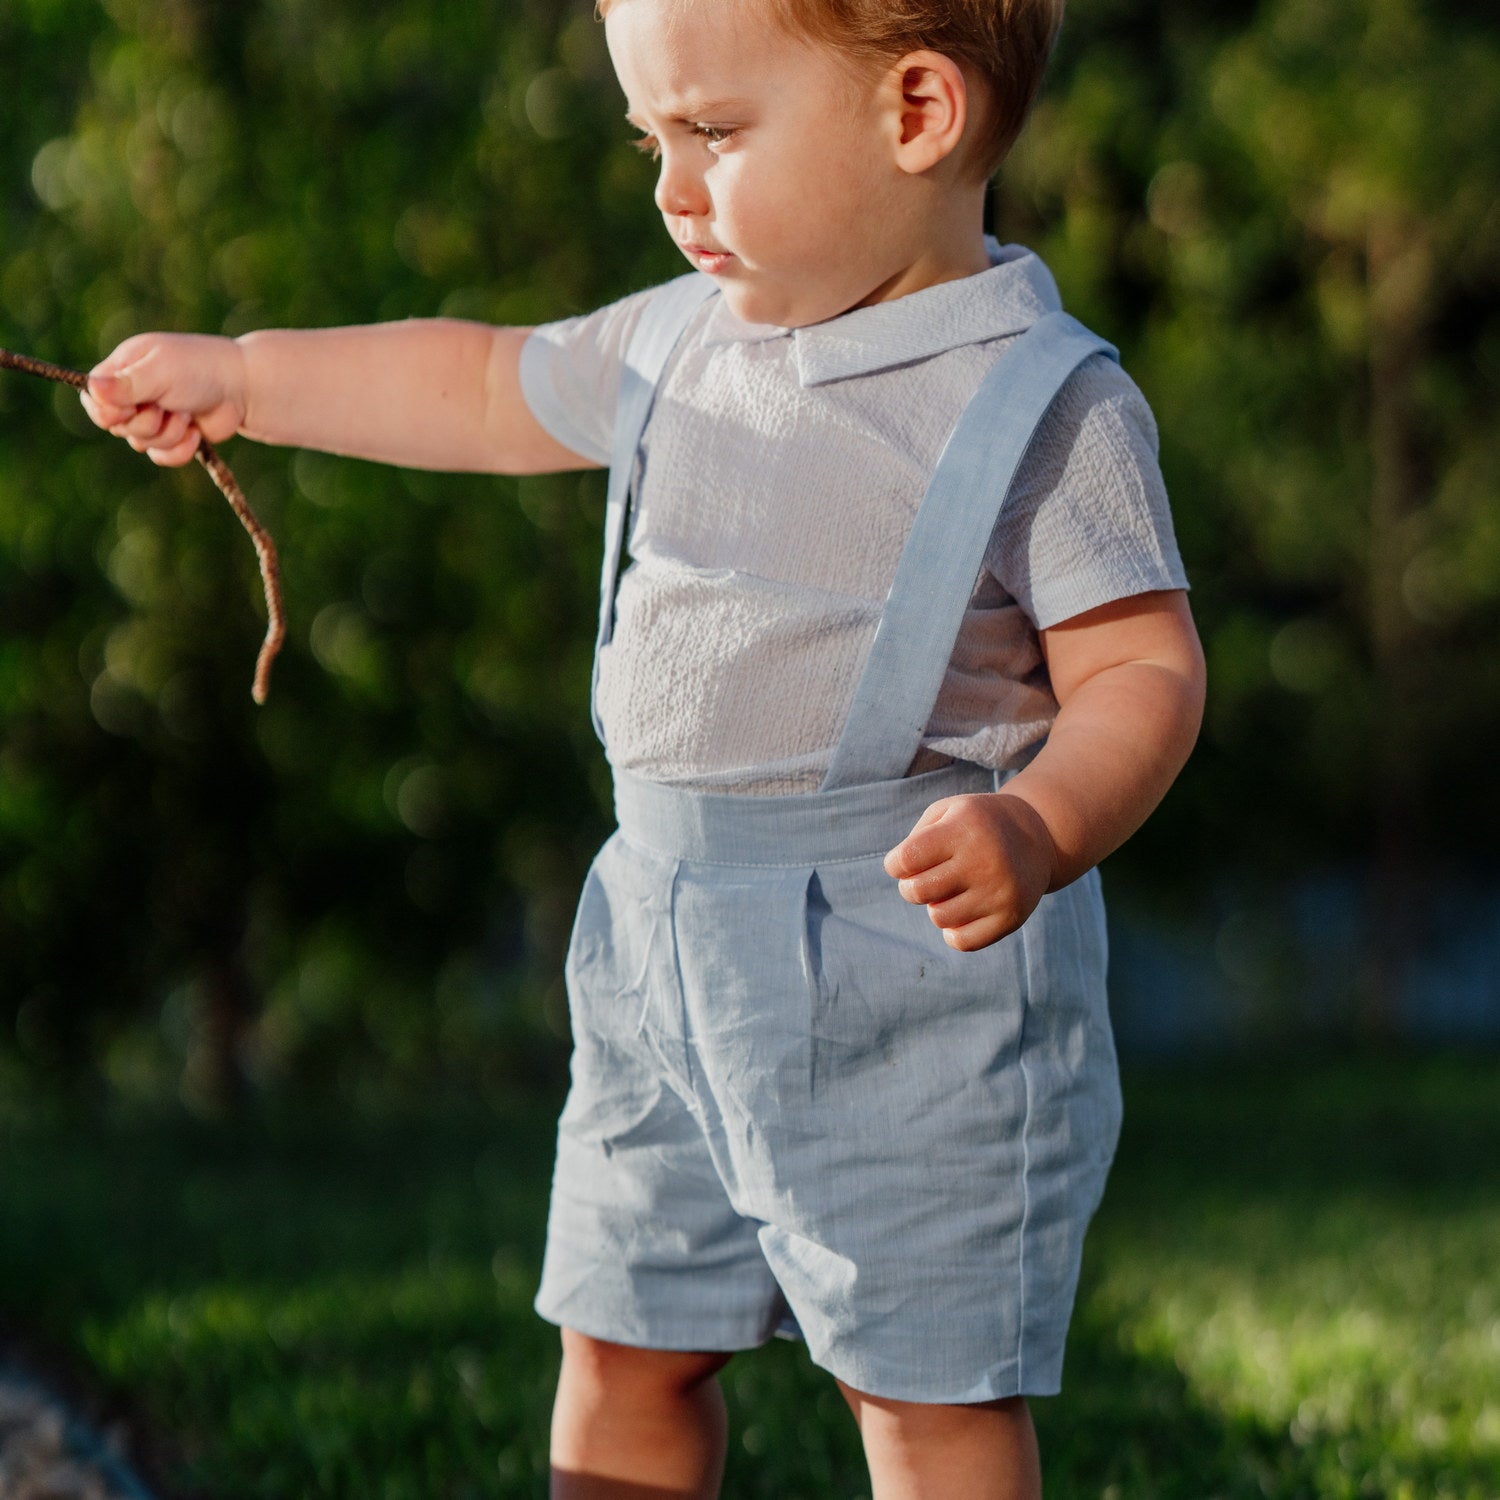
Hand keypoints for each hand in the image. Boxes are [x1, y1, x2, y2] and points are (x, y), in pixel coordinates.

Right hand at [80, 332, 247, 465]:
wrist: (244, 387)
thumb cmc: (200, 369)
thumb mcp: (160, 372)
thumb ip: (126, 384)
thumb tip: (90, 389)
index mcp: (123, 370)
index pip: (93, 399)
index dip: (105, 412)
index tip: (126, 410)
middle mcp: (134, 393)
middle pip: (116, 426)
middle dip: (144, 423)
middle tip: (166, 407)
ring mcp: (154, 416)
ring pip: (140, 443)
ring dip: (167, 434)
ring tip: (186, 414)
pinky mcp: (174, 437)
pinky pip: (161, 457)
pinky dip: (178, 450)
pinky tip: (195, 434)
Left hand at [883, 792, 1057, 951]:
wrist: (1037, 838)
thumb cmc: (976, 826)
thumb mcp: (946, 812)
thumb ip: (915, 839)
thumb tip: (901, 877)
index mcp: (965, 828)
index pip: (906, 860)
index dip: (895, 865)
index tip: (904, 863)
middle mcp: (985, 860)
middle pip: (917, 891)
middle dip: (910, 888)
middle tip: (923, 879)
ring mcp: (1000, 892)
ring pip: (938, 918)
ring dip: (935, 906)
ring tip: (950, 891)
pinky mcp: (1011, 917)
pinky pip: (962, 941)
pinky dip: (953, 931)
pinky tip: (962, 911)